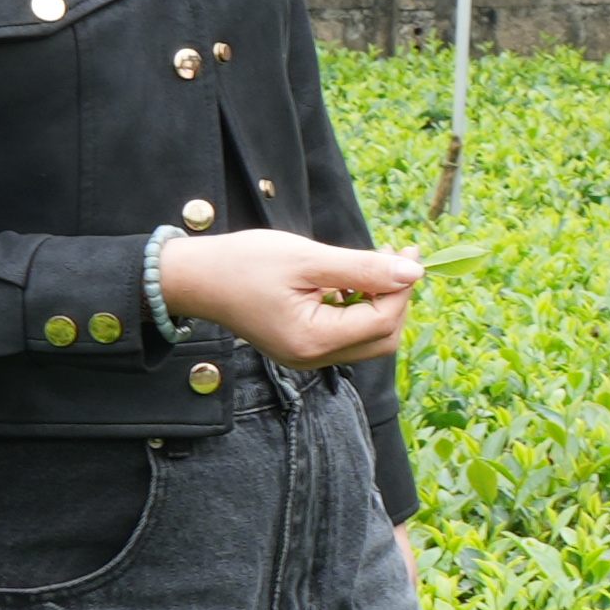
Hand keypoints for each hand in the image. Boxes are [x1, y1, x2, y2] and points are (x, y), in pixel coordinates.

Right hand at [160, 232, 420, 372]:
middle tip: (396, 256)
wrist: (196, 277)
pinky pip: (345, 333)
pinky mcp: (302, 346)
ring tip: (374, 262)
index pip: (382, 321)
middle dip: (396, 297)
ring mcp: (307, 355)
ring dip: (379, 302)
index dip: (402, 288)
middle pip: (382, 338)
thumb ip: (363, 268)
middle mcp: (312, 358)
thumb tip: (414, 272)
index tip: (408, 252)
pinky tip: (349, 277)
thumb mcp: (308, 259)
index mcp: (313, 340)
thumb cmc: (245, 263)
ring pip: (367, 338)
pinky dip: (357, 306)